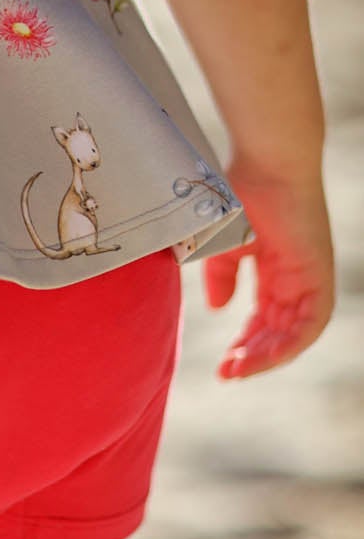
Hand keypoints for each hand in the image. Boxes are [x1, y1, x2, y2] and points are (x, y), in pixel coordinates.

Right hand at [203, 157, 335, 380]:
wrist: (266, 163)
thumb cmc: (240, 192)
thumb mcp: (223, 243)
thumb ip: (221, 277)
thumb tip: (219, 310)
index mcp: (274, 270)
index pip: (264, 320)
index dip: (244, 345)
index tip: (222, 367)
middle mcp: (294, 279)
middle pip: (278, 332)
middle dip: (252, 357)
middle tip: (227, 375)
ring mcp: (309, 278)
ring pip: (294, 334)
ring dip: (268, 356)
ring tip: (239, 369)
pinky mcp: (319, 276)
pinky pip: (311, 323)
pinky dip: (291, 342)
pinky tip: (267, 355)